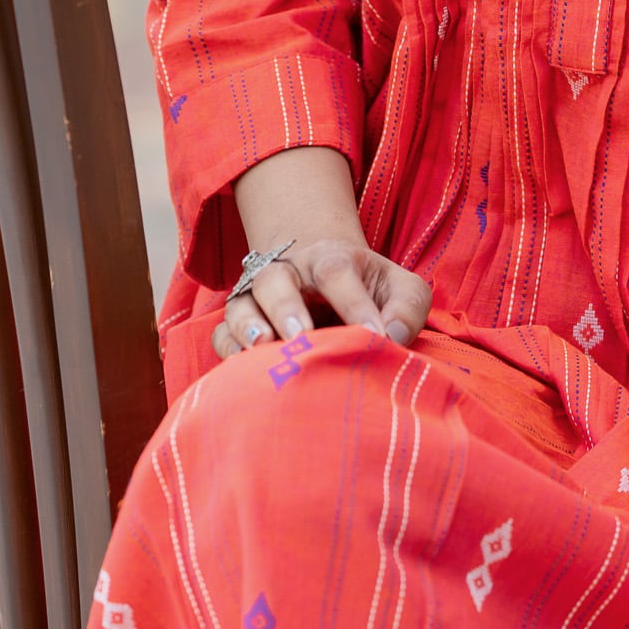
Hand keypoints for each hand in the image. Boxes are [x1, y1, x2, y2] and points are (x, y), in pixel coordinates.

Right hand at [213, 236, 431, 360]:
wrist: (333, 285)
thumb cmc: (372, 292)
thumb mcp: (402, 291)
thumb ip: (407, 308)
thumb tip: (390, 338)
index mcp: (331, 259)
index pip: (336, 272)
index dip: (354, 303)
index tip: (374, 337)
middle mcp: (289, 273)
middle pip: (276, 278)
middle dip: (286, 307)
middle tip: (302, 338)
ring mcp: (259, 299)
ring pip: (241, 303)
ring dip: (248, 326)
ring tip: (262, 347)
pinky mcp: (241, 326)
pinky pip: (222, 333)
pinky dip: (227, 348)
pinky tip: (242, 369)